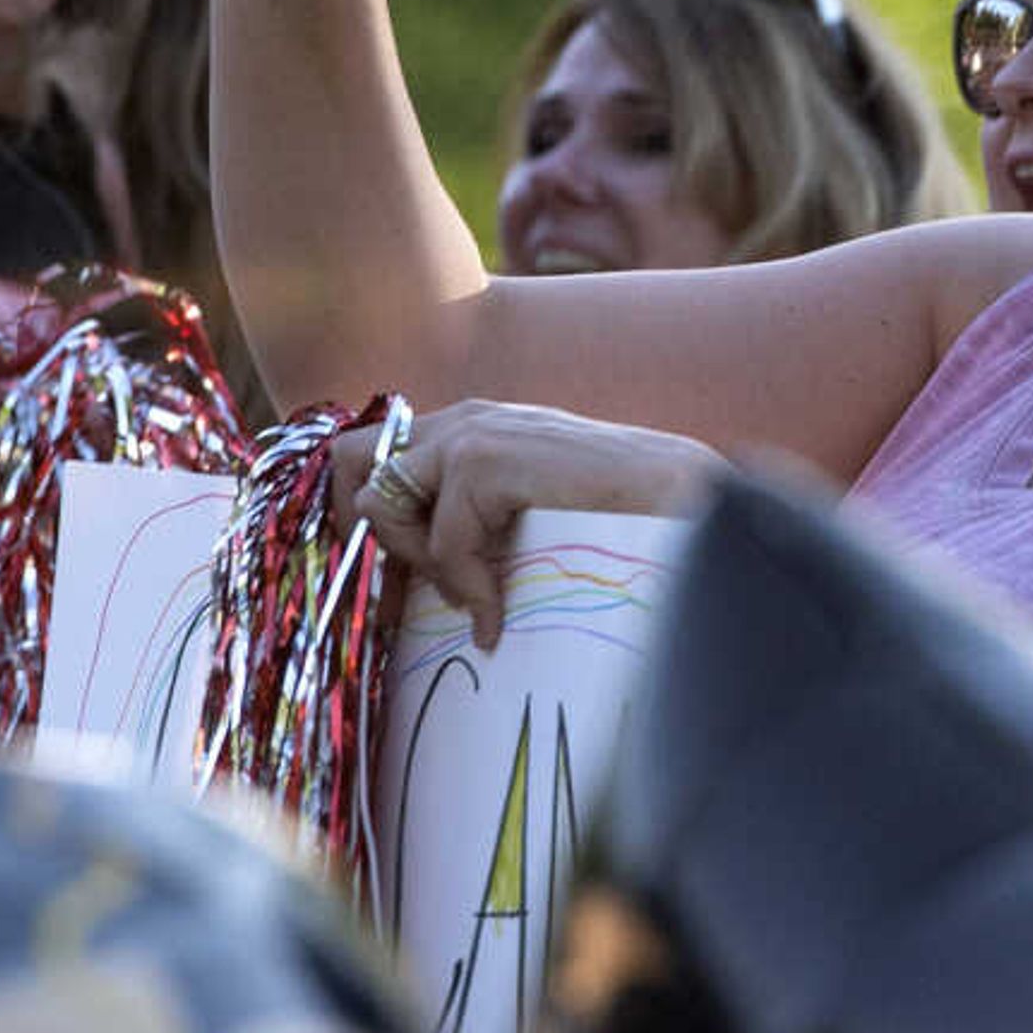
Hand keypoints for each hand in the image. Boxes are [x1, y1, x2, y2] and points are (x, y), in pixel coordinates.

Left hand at [338, 398, 718, 648]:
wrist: (683, 498)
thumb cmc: (615, 518)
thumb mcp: (523, 517)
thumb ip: (472, 525)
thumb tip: (418, 582)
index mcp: (468, 428)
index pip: (371, 457)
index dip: (363, 520)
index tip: (392, 584)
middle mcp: (461, 420)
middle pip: (349, 461)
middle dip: (360, 531)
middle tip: (396, 593)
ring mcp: (471, 434)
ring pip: (382, 500)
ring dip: (418, 563)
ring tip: (470, 601)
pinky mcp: (484, 462)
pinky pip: (439, 541)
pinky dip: (466, 586)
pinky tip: (499, 612)